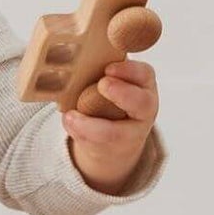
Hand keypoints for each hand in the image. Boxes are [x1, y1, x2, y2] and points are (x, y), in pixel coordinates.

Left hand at [64, 59, 157, 192]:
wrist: (114, 138)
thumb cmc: (109, 97)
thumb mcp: (112, 80)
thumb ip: (100, 71)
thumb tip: (72, 65)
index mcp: (143, 83)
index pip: (144, 74)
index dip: (128, 70)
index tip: (108, 68)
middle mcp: (143, 108)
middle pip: (142, 103)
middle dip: (122, 93)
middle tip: (102, 84)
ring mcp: (132, 133)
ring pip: (114, 133)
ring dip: (89, 125)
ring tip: (70, 116)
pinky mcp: (115, 149)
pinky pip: (97, 145)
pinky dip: (79, 133)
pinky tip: (69, 122)